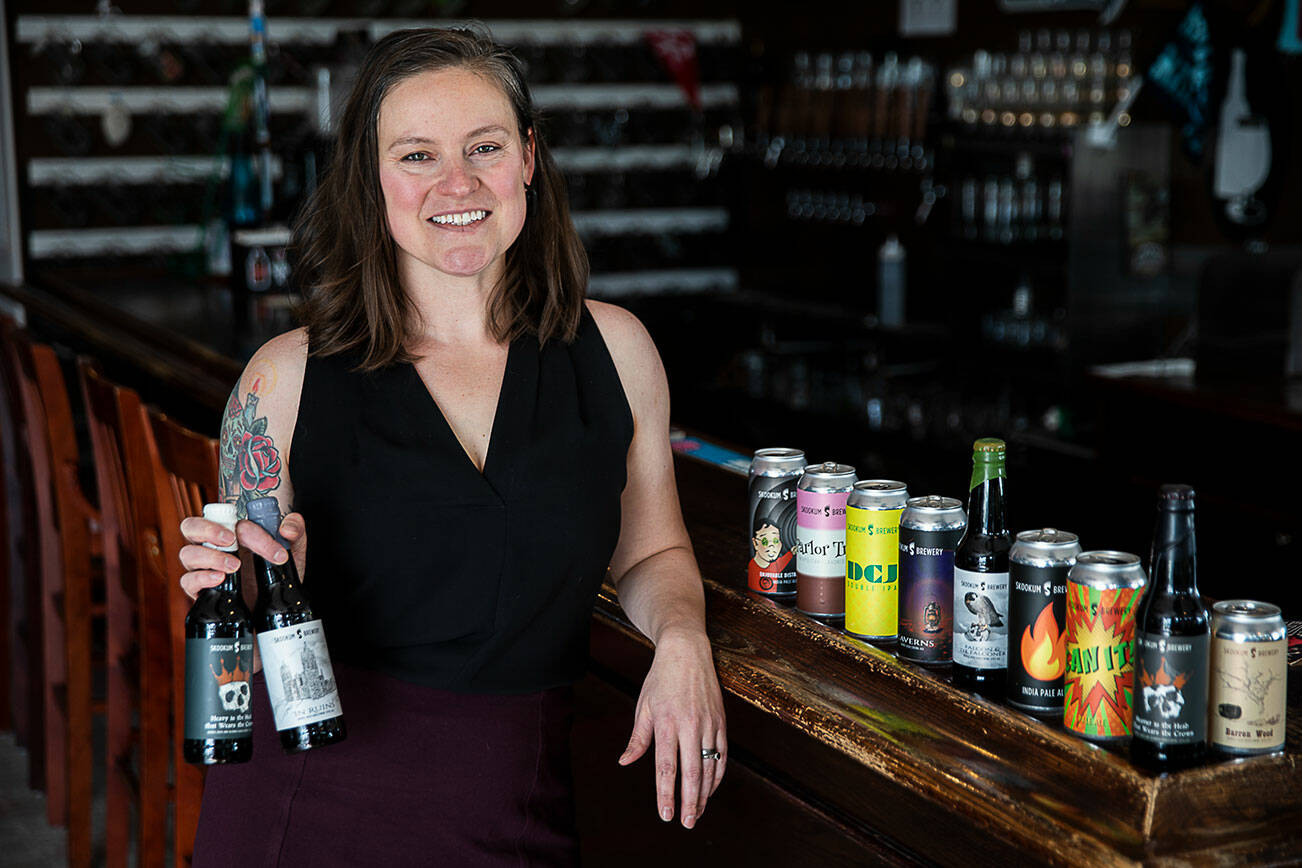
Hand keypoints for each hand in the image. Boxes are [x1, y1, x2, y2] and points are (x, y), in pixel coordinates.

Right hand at [178, 511, 307, 599]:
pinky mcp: (199, 591)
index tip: (276, 551)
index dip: (253, 532)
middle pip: (190, 526)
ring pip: (187, 553)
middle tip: (231, 541)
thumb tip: (287, 529)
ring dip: (209, 556)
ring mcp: (203, 567)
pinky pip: (187, 580)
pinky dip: (201, 577)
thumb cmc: (278, 573)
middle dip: (207, 529)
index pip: (231, 520)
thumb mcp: (293, 551)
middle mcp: (213, 546)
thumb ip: (296, 531)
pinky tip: (220, 580)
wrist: (274, 606)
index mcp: (232, 531)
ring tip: (234, 567)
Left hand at [618, 628, 725, 828]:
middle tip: (687, 823)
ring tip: (698, 813)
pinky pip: (722, 755)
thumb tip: (625, 762)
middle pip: (691, 772)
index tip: (665, 814)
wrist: (687, 651)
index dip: (666, 794)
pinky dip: (717, 775)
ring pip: (710, 767)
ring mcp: (708, 723)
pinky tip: (710, 789)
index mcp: (666, 723)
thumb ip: (637, 738)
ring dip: (704, 793)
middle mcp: (689, 725)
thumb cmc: (660, 679)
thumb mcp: (643, 706)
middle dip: (689, 801)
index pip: (666, 767)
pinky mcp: (721, 721)